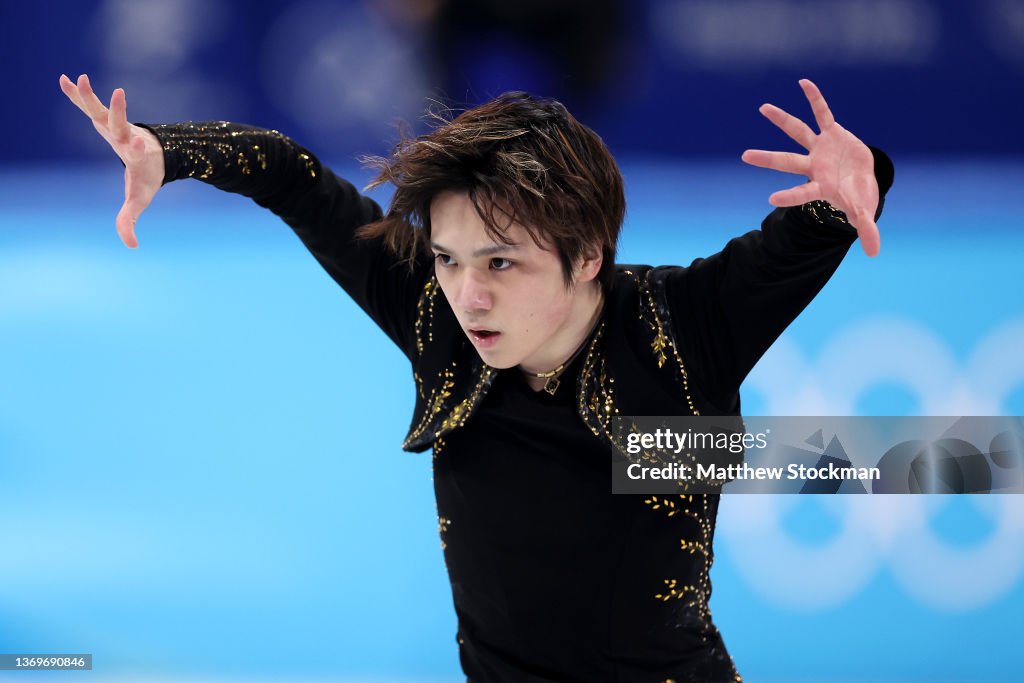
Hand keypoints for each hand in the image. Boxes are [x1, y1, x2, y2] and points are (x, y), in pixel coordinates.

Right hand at [59, 73, 164, 247]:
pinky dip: (78, 95)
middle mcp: (127, 136)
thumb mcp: (140, 198)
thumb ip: (130, 220)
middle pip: (121, 123)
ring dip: (90, 96)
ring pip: (103, 110)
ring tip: (80, 78)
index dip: (137, 147)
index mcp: (137, 155)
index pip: (137, 150)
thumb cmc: (149, 178)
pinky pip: (90, 105)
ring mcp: (117, 125)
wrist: (158, 154)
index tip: (139, 141)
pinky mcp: (108, 119)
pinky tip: (64, 79)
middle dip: (119, 111)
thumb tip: (131, 246)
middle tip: (118, 93)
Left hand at [741, 79, 880, 256]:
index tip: (771, 199)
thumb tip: (874, 254)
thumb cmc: (857, 195)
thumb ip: (866, 230)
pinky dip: (815, 99)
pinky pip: (822, 113)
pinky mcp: (832, 132)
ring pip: (797, 131)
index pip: (801, 193)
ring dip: (782, 119)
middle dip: (767, 159)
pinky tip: (803, 83)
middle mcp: (813, 166)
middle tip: (744, 156)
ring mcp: (819, 148)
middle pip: (787, 161)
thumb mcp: (863, 212)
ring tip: (762, 107)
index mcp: (819, 186)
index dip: (789, 196)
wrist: (862, 176)